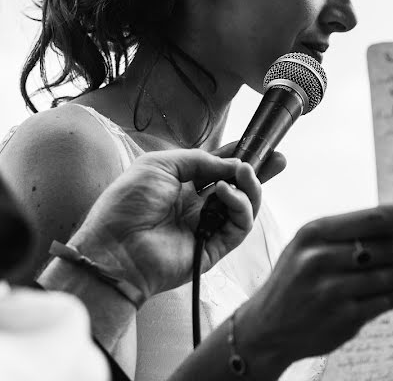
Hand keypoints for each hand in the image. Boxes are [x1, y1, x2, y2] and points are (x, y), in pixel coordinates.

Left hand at [68, 148, 282, 300]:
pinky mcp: (214, 248)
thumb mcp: (159, 165)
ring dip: (250, 187)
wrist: (113, 248)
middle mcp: (198, 206)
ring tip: (244, 173)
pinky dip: (240, 206)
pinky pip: (239, 227)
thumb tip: (231, 165)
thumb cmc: (127, 204)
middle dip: (259, 173)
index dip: (238, 158)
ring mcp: (207, 227)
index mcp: (182, 186)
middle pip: (239, 188)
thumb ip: (199, 160)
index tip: (258, 145)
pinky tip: (226, 194)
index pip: (219, 170)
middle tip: (277, 159)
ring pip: (244, 206)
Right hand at [236, 204, 392, 371]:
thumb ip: (350, 234)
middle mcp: (321, 258)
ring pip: (390, 276)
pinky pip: (383, 301)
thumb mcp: (311, 246)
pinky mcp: (340, 318)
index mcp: (316, 231)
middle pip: (386, 247)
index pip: (375, 218)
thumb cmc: (296, 279)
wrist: (263, 329)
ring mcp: (330, 290)